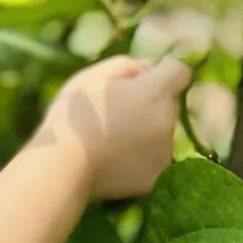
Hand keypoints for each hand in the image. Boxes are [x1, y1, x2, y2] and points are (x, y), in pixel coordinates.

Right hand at [31, 55, 192, 199]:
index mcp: (154, 92)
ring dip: (145, 131)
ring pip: (161, 133)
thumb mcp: (90, 76)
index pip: (180, 72)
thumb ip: (125, 65)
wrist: (63, 167)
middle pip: (169, 104)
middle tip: (115, 111)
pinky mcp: (156, 177)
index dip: (163, 72)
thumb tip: (146, 69)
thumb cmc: (73, 116)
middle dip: (149, 103)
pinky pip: (152, 160)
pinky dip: (138, 157)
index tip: (142, 80)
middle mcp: (168, 121)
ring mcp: (164, 152)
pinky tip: (113, 158)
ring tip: (110, 138)